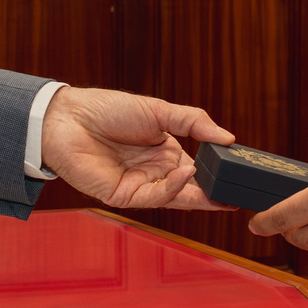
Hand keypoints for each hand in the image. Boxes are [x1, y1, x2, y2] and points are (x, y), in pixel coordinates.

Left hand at [40, 87, 235, 209]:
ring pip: (175, 197)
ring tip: (218, 189)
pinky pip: (154, 197)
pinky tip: (185, 175)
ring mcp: (140, 185)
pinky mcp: (124, 196)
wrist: (69, 117)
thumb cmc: (108, 109)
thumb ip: (194, 122)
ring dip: (198, 195)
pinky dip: (172, 189)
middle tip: (238, 195)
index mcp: (165, 152)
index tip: (238, 176)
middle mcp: (154, 171)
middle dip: (213, 193)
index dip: (216, 174)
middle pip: (190, 188)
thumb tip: (228, 137)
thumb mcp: (159, 110)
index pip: (197, 170)